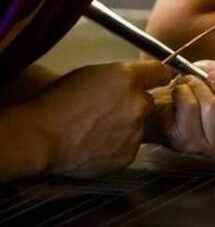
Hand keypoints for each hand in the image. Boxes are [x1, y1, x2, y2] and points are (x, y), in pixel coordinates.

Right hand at [20, 61, 172, 176]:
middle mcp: (137, 104)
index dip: (157, 76)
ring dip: (125, 127)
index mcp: (127, 78)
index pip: (161, 72)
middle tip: (107, 111)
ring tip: (95, 129)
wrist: (40, 137)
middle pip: (148, 102)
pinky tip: (95, 143)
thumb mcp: (89, 74)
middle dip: (133, 105)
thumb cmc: (55, 103)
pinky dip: (117, 145)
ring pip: (138, 126)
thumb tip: (131, 82)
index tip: (158, 79)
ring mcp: (135, 131)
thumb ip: (119, 77)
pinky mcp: (128, 154)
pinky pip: (129, 146)